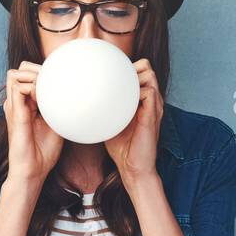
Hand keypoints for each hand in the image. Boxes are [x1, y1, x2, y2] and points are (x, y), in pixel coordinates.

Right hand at [3, 62, 63, 185]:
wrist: (33, 172)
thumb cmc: (44, 152)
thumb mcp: (56, 123)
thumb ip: (58, 106)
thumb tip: (73, 93)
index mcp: (24, 104)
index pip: (27, 73)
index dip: (42, 73)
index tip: (60, 85)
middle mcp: (16, 103)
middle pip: (20, 69)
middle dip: (37, 70)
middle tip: (53, 87)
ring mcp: (13, 107)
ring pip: (15, 74)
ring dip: (33, 77)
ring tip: (47, 94)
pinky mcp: (15, 114)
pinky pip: (19, 88)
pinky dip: (33, 88)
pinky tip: (45, 102)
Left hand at [104, 58, 163, 185]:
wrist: (132, 168)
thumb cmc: (122, 148)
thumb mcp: (109, 122)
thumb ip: (103, 108)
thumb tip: (80, 101)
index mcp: (143, 100)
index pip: (140, 70)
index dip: (127, 69)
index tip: (111, 80)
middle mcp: (151, 100)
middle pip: (146, 67)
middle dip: (131, 69)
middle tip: (115, 85)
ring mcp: (154, 106)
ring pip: (149, 75)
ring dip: (133, 79)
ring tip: (120, 94)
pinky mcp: (153, 115)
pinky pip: (149, 92)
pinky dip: (135, 93)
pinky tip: (123, 105)